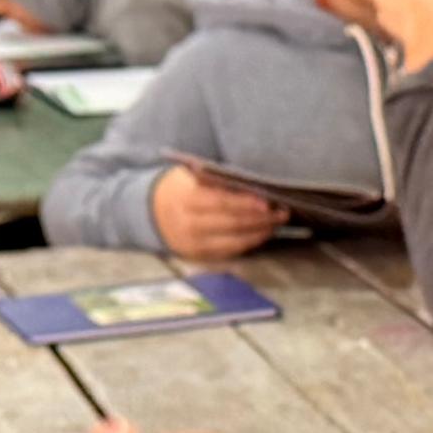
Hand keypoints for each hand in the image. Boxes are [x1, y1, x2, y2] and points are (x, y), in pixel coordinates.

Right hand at [152, 164, 286, 264]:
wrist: (150, 211)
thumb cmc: (180, 187)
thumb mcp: (190, 176)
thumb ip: (216, 180)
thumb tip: (252, 184)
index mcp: (186, 199)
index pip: (222, 202)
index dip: (247, 203)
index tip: (269, 201)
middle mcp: (189, 225)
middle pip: (232, 223)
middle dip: (261, 218)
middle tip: (282, 211)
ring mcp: (194, 244)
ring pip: (234, 241)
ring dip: (260, 232)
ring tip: (278, 222)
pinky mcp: (199, 257)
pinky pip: (230, 251)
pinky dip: (250, 242)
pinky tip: (263, 233)